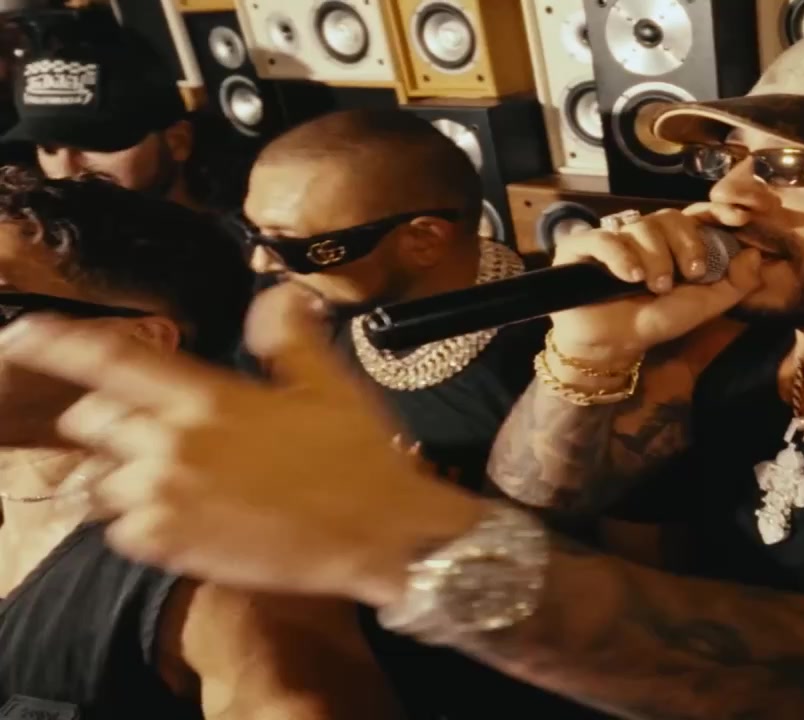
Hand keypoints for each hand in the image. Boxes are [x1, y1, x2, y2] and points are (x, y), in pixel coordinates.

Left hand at [0, 284, 481, 606]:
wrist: (377, 532)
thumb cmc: (359, 459)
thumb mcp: (331, 385)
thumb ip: (290, 337)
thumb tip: (278, 295)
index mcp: (208, 397)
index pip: (110, 359)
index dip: (56, 343)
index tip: (22, 334)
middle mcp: (174, 445)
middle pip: (91, 421)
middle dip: (110, 420)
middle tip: (153, 429)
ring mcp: (168, 499)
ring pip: (103, 480)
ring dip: (127, 475)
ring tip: (178, 480)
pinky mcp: (171, 546)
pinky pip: (122, 530)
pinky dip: (143, 521)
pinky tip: (188, 515)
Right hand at [550, 203, 762, 363]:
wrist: (613, 344)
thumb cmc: (656, 320)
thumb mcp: (703, 305)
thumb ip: (735, 284)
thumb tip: (756, 253)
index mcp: (675, 242)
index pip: (698, 214)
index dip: (719, 211)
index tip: (740, 217)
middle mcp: (646, 234)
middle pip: (671, 217)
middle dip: (686, 245)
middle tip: (689, 275)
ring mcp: (615, 237)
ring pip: (642, 227)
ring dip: (655, 259)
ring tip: (655, 287)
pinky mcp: (583, 246)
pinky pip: (605, 238)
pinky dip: (621, 257)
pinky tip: (630, 277)